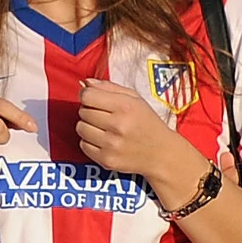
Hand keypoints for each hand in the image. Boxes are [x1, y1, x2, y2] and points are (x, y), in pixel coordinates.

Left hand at [76, 78, 205, 205]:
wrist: (161, 153)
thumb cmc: (147, 123)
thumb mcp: (135, 99)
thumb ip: (109, 88)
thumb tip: (85, 83)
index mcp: (125, 106)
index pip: (88, 96)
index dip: (86, 95)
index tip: (91, 98)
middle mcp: (118, 125)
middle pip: (83, 112)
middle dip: (89, 110)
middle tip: (102, 115)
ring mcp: (111, 144)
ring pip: (80, 128)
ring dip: (88, 126)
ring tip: (102, 128)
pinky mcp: (106, 160)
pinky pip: (83, 145)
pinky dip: (89, 142)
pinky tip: (103, 140)